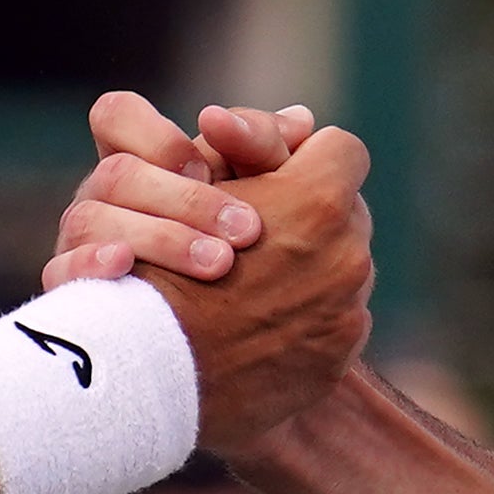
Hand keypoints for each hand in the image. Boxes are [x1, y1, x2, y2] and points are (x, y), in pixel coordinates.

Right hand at [49, 96, 318, 286]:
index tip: (213, 162)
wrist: (197, 365)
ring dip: (163, 238)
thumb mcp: (261, 207)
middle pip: (118, 173)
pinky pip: (59, 274)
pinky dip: (95, 266)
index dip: (161, 136)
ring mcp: (79, 251)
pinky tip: (130, 272)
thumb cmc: (243, 276)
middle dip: (191, 201)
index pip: (116, 117)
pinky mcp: (69, 302)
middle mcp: (100, 204)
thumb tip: (304, 123)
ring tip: (222, 267)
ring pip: (89, 219)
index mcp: (136, 170)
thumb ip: (271, 158)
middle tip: (250, 232)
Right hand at [115, 114, 372, 453]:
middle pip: (346, 212)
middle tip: (258, 233)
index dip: (305, 157)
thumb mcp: (193, 179)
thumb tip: (305, 121)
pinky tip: (257, 325)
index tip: (274, 176)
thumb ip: (252, 142)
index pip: (341, 150)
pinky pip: (333, 321)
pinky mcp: (336, 360)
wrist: (145, 372)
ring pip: (341, 267)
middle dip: (309, 216)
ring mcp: (347, 313)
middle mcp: (348, 256)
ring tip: (254, 283)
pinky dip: (304, 318)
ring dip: (309, 268)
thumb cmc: (156, 262)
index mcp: (319, 202)